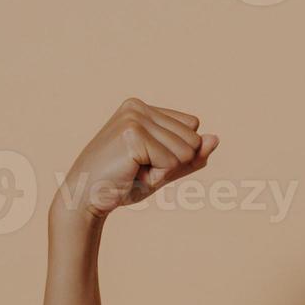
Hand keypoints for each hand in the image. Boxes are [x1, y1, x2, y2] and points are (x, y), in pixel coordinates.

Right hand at [52, 98, 218, 221]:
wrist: (88, 197)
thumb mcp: (165, 169)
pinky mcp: (133, 135)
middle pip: (193, 138)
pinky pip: (172, 162)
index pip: (193, 127)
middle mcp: (138, 107)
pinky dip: (157, 175)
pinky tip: (131, 173)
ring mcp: (134, 118)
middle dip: (172, 163)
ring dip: (164, 170)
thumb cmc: (124, 183)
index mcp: (143, 107)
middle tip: (139, 168)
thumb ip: (192, 155)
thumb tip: (216, 138)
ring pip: (186, 150)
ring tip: (135, 170)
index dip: (177, 153)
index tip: (146, 160)